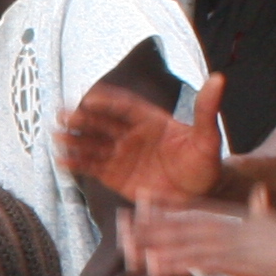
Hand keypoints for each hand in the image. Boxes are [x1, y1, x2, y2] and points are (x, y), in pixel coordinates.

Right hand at [58, 73, 224, 202]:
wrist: (200, 196)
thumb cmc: (205, 165)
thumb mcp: (208, 139)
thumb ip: (206, 111)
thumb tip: (218, 79)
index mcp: (151, 120)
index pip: (125, 107)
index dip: (108, 101)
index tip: (90, 98)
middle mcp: (132, 134)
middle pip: (103, 123)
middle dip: (83, 119)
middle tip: (64, 115)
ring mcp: (121, 155)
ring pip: (94, 144)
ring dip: (75, 140)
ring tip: (57, 137)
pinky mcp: (115, 175)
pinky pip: (93, 167)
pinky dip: (78, 164)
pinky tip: (62, 161)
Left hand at [120, 188, 275, 275]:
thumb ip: (263, 206)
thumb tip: (260, 193)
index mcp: (238, 216)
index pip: (196, 208)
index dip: (168, 205)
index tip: (142, 201)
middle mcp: (231, 224)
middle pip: (184, 223)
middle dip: (152, 223)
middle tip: (121, 222)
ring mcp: (234, 242)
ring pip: (186, 241)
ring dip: (156, 243)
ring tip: (128, 244)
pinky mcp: (239, 262)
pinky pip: (200, 262)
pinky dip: (176, 263)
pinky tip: (155, 266)